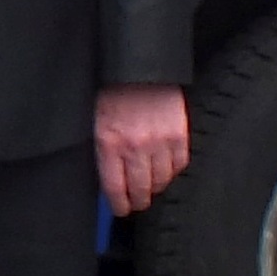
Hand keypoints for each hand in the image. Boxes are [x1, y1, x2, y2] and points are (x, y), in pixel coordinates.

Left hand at [95, 84, 190, 215]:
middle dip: (138, 200)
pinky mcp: (179, 134)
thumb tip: (111, 178)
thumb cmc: (114, 91)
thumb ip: (104, 151)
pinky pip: (179, 165)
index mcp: (109, 143)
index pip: (114, 188)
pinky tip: (167, 170)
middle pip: (140, 189)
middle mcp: (134, 147)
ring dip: (156, 187)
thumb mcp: (97, 122)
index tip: (121, 209)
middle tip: (138, 202)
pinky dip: (173, 171)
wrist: (140, 66)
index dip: (119, 205)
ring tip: (152, 186)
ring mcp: (159, 142)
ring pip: (161, 181)